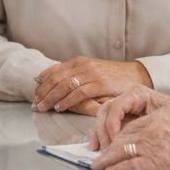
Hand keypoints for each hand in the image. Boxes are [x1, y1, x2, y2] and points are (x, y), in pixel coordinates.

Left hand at [33, 57, 151, 112]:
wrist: (135, 74)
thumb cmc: (111, 76)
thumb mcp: (90, 72)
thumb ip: (73, 76)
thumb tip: (50, 83)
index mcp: (78, 61)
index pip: (53, 71)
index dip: (41, 83)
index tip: (34, 94)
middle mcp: (83, 65)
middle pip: (55, 79)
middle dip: (43, 93)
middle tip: (35, 104)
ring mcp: (91, 74)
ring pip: (64, 86)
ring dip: (51, 98)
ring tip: (43, 107)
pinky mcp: (100, 84)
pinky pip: (78, 93)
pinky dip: (67, 101)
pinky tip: (60, 107)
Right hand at [88, 85, 169, 148]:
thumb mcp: (165, 116)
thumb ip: (150, 123)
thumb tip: (134, 136)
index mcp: (136, 94)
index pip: (116, 107)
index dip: (112, 124)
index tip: (114, 141)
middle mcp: (125, 97)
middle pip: (105, 111)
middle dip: (103, 131)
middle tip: (106, 149)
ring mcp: (121, 106)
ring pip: (102, 117)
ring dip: (98, 134)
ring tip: (97, 150)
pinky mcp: (119, 116)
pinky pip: (104, 124)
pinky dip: (99, 135)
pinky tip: (97, 147)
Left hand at [90, 110, 169, 169]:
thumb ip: (160, 132)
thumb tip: (145, 144)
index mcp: (156, 121)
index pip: (128, 128)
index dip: (114, 137)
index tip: (106, 145)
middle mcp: (152, 131)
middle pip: (121, 138)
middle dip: (106, 148)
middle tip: (95, 157)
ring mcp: (153, 146)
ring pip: (121, 151)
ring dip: (106, 160)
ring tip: (96, 166)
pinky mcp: (157, 161)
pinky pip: (131, 165)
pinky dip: (117, 169)